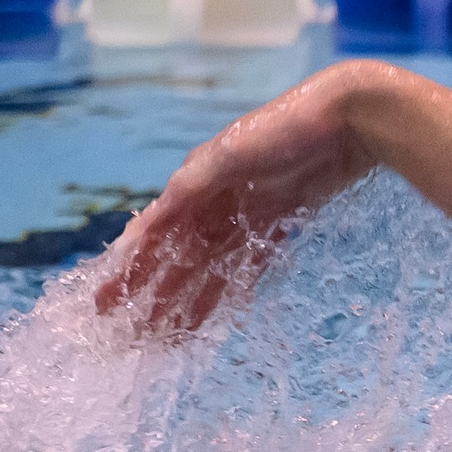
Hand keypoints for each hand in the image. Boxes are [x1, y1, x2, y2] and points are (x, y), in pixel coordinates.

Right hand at [93, 63, 381, 330]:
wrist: (348, 120)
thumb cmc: (283, 129)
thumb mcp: (228, 154)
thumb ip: (190, 187)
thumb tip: (150, 222)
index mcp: (195, 181)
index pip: (153, 233)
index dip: (129, 267)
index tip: (103, 297)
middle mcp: (216, 199)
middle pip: (179, 256)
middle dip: (153, 292)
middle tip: (131, 331)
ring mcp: (249, 212)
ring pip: (211, 264)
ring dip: (190, 297)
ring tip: (168, 331)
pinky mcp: (283, 221)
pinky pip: (251, 262)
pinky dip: (234, 286)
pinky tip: (220, 311)